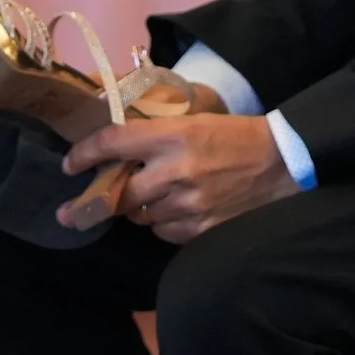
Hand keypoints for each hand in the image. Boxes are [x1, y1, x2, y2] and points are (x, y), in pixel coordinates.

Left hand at [62, 113, 298, 241]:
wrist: (284, 163)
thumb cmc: (238, 136)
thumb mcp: (198, 121)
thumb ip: (158, 136)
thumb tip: (117, 150)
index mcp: (176, 135)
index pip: (115, 142)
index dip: (85, 154)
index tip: (69, 165)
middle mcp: (176, 170)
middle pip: (118, 194)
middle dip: (96, 201)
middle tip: (79, 207)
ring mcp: (188, 204)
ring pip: (139, 216)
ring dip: (139, 209)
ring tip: (155, 198)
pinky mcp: (199, 230)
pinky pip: (163, 232)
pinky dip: (164, 224)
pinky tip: (179, 211)